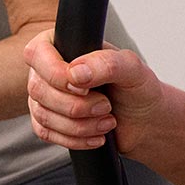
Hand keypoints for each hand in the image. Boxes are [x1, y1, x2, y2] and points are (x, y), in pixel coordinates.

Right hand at [25, 31, 162, 152]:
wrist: (146, 120)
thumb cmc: (139, 88)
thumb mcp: (132, 69)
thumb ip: (107, 64)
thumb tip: (75, 73)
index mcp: (66, 45)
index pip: (38, 53)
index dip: (57, 74)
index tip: (85, 87)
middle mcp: (50, 69)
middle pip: (38, 89)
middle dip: (76, 105)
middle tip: (106, 106)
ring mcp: (46, 96)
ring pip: (42, 114)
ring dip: (78, 125)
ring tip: (107, 122)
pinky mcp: (49, 121)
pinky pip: (45, 133)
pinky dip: (73, 139)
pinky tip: (96, 136)